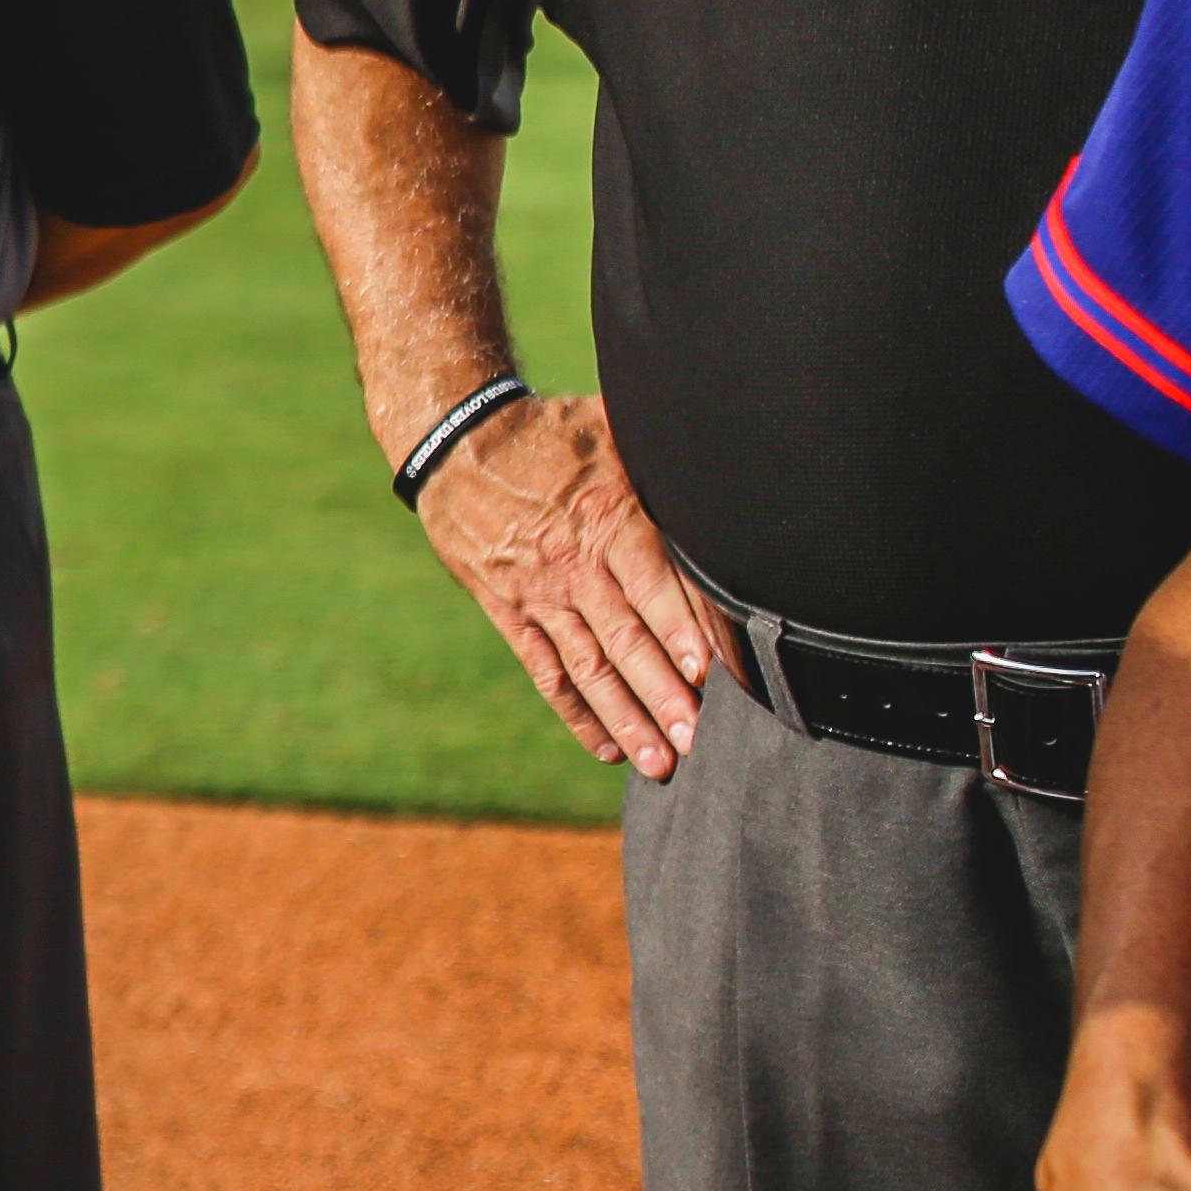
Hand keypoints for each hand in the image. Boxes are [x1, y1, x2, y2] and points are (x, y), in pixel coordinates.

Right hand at [419, 390, 708, 776]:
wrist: (455, 442)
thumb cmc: (550, 433)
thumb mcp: (612, 427)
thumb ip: (668, 458)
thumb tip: (735, 462)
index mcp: (608, 516)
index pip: (655, 585)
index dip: (685, 631)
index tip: (714, 677)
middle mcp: (574, 564)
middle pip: (626, 638)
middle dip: (664, 694)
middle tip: (700, 740)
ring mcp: (539, 593)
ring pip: (588, 666)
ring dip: (628, 717)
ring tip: (662, 763)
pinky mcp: (509, 611)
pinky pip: (546, 670)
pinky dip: (577, 712)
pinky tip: (609, 746)